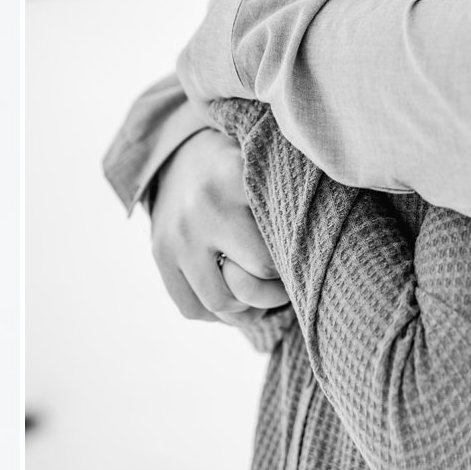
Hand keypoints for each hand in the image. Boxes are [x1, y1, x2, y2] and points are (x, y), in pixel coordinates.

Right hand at [146, 126, 289, 324]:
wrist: (181, 155)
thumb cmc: (240, 169)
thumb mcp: (264, 168)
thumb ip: (288, 199)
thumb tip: (311, 259)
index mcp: (233, 177)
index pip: (275, 249)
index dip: (294, 263)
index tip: (298, 256)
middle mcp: (201, 207)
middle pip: (254, 280)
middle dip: (275, 290)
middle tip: (283, 279)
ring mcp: (176, 234)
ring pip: (223, 302)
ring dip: (248, 309)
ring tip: (259, 292)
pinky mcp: (159, 254)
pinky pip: (192, 308)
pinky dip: (216, 314)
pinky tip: (230, 292)